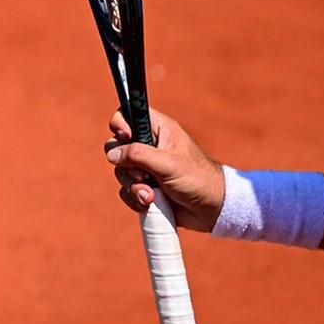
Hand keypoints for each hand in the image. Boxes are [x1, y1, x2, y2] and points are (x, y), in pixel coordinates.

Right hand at [103, 106, 224, 232]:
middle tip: (143, 174)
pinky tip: (150, 203)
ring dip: (134, 187)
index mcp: (159, 129)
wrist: (211, 210)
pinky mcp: (145, 187)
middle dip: (125, 165)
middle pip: (117, 146)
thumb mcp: (168, 164)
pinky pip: (127, 191)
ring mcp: (146, 167)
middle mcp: (150, 146)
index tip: (126, 137)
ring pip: (121, 172)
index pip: (128, 114)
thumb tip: (112, 154)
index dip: (120, 124)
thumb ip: (138, 155)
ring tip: (151, 196)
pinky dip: (135, 199)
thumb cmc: (197, 179)